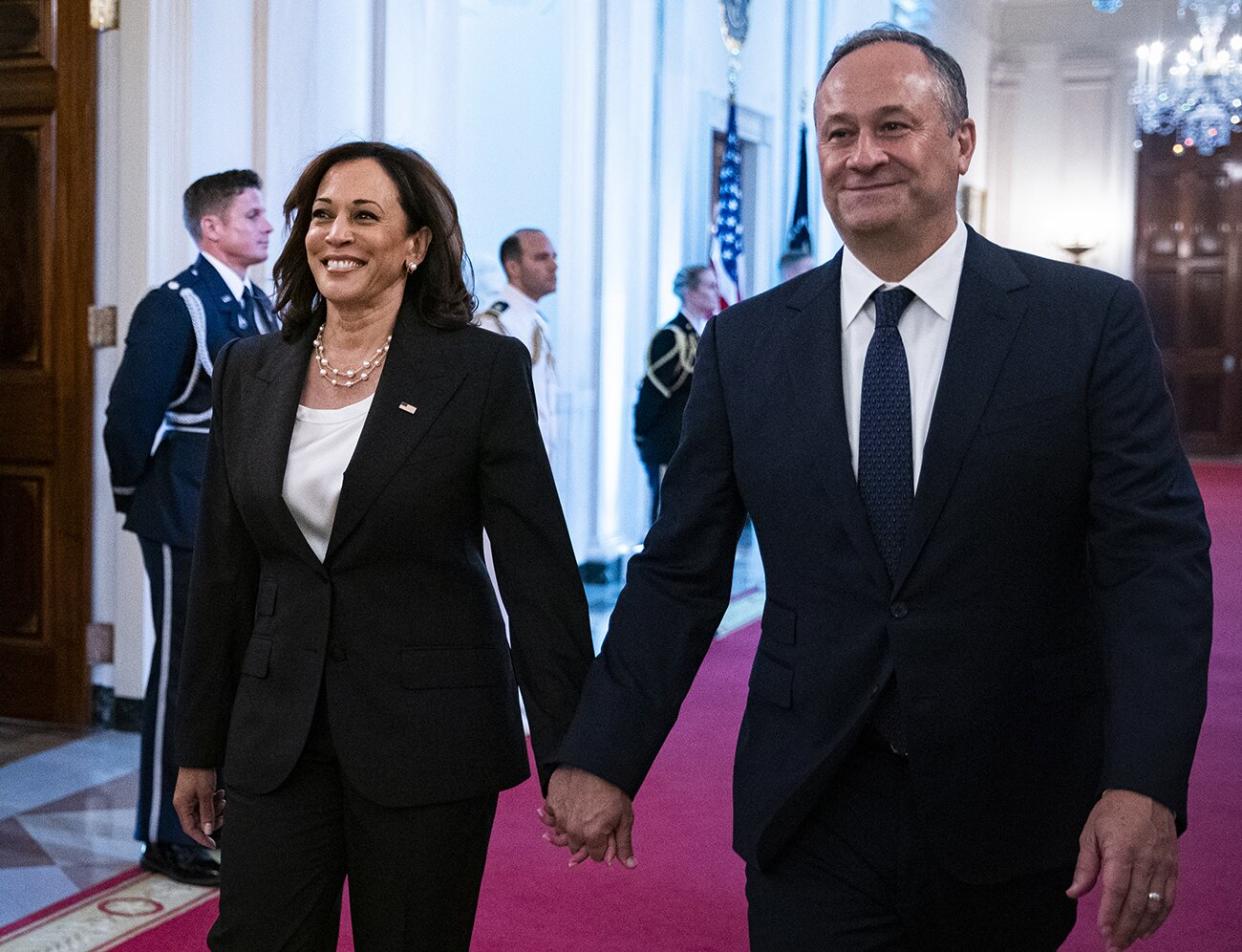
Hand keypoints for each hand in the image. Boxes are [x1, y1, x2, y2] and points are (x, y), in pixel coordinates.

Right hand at [173, 767, 223, 848]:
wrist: (200, 754)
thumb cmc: (199, 772)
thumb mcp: (206, 793)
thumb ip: (207, 813)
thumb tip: (208, 831)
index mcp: (182, 806)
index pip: (190, 829)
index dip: (201, 838)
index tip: (213, 845)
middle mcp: (184, 805)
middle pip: (199, 821)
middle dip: (213, 819)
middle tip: (225, 813)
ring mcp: (190, 799)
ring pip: (205, 812)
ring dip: (215, 808)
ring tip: (222, 798)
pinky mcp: (197, 794)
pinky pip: (206, 804)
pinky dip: (214, 801)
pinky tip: (220, 793)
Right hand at [540, 766, 635, 867]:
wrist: (597, 760)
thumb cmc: (614, 788)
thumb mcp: (624, 817)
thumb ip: (624, 844)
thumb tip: (631, 866)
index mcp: (593, 836)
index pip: (595, 856)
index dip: (603, 846)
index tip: (607, 832)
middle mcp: (574, 830)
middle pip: (577, 847)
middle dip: (586, 839)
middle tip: (594, 823)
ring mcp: (560, 816)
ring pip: (562, 833)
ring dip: (569, 829)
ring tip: (579, 816)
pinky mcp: (551, 803)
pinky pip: (549, 816)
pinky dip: (554, 815)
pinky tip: (563, 808)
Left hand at [1066, 789, 1177, 950]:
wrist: (1146, 793)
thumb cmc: (1113, 812)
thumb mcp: (1090, 832)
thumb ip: (1085, 866)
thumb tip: (1073, 893)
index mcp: (1122, 851)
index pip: (1116, 889)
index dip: (1110, 914)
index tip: (1103, 932)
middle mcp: (1146, 861)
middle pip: (1136, 903)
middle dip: (1124, 928)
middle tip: (1113, 947)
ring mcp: (1163, 866)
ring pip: (1155, 905)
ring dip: (1141, 927)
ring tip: (1127, 942)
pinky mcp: (1173, 868)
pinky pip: (1169, 899)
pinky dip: (1159, 918)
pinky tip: (1147, 929)